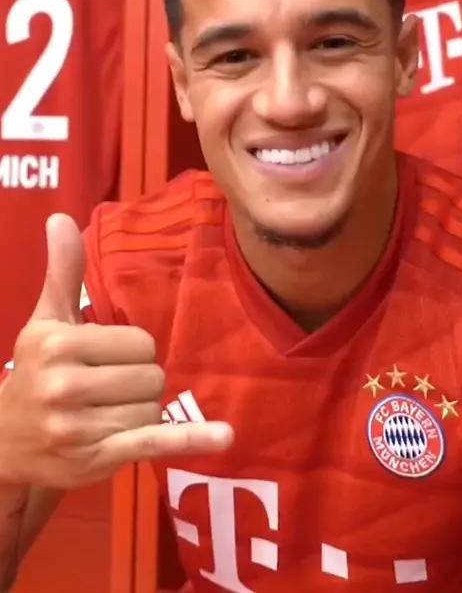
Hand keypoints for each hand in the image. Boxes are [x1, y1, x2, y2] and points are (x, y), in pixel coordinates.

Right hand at [0, 214, 232, 488]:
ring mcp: (79, 427)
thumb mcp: (45, 320)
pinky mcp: (96, 459)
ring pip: (154, 408)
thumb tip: (60, 217)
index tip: (107, 361)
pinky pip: (154, 442)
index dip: (133, 351)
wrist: (3, 441)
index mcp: (57, 344)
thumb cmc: (35, 371)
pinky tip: (225, 436)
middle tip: (107, 390)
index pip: (140, 342)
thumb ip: (62, 271)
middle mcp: (65, 385)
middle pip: (151, 376)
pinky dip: (191, 439)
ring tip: (107, 414)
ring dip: (141, 412)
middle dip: (138, 382)